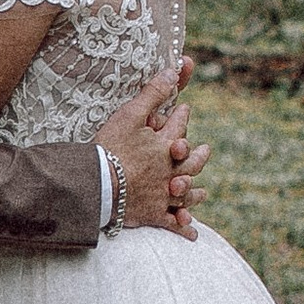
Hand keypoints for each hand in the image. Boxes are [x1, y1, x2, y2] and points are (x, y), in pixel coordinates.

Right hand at [100, 63, 206, 238]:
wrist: (98, 185)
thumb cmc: (110, 149)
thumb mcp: (130, 115)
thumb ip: (152, 93)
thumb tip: (173, 70)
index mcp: (164, 145)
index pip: (177, 125)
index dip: (181, 115)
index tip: (185, 107)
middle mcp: (170, 170)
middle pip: (190, 161)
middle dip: (198, 155)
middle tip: (205, 150)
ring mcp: (163, 194)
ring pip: (186, 193)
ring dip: (194, 192)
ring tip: (202, 192)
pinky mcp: (154, 214)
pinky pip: (172, 223)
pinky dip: (182, 227)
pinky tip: (191, 232)